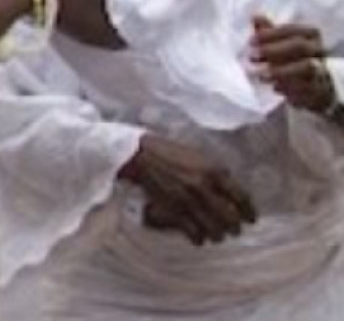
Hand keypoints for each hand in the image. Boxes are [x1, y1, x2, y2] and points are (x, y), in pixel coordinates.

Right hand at [123, 134, 256, 245]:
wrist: (142, 155)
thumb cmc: (172, 153)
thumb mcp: (201, 157)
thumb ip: (218, 173)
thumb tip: (232, 191)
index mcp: (215, 171)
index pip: (241, 198)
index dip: (249, 212)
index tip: (251, 219)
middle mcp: (204, 187)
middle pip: (229, 217)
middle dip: (235, 227)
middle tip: (235, 230)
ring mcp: (188, 200)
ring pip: (213, 228)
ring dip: (218, 235)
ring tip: (218, 236)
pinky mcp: (173, 209)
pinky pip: (192, 231)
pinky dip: (198, 238)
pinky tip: (200, 239)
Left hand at [249, 15, 335, 113]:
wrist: (313, 85)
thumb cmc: (291, 58)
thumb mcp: (279, 43)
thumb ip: (267, 31)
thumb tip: (255, 16)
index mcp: (309, 35)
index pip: (292, 29)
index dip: (271, 34)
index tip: (251, 41)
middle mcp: (318, 50)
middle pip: (300, 46)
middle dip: (273, 50)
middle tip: (252, 56)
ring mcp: (321, 69)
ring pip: (306, 67)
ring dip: (280, 71)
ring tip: (260, 75)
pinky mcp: (319, 88)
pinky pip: (307, 87)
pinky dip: (289, 87)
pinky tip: (274, 88)